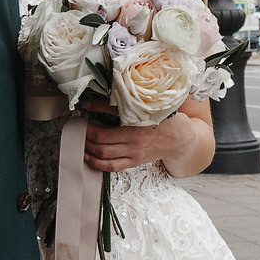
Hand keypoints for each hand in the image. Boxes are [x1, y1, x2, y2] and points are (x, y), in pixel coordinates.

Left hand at [84, 105, 211, 175]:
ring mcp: (133, 153)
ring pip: (103, 153)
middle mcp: (135, 139)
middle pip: (101, 137)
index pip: (111, 113)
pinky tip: (88, 156)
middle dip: (86, 131)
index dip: (94, 109)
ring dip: (88, 146)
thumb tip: (108, 93)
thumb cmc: (166, 120)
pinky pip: (111, 166)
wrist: (180, 140)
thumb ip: (130, 100)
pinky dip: (96, 162)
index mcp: (140, 121)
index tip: (84, 105)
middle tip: (80, 124)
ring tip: (81, 139)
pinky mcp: (133, 162)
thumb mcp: (151, 106)